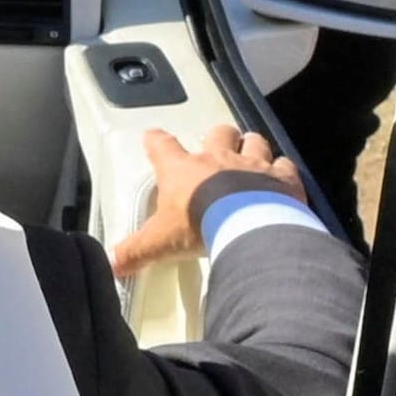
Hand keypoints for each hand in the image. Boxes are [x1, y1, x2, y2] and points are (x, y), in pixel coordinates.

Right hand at [105, 124, 305, 279]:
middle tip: (217, 148)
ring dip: (251, 146)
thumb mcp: (159, 242)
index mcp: (183, 170)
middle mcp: (217, 158)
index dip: (156, 141)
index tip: (153, 138)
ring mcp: (252, 163)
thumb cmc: (198, 225)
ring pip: (253, 140)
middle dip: (217, 137)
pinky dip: (282, 170)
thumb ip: (135, 252)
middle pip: (217, 133)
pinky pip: (284, 165)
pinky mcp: (281, 177)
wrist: (246, 224)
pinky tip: (281, 178)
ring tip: (251, 156)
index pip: (163, 146)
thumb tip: (111, 263)